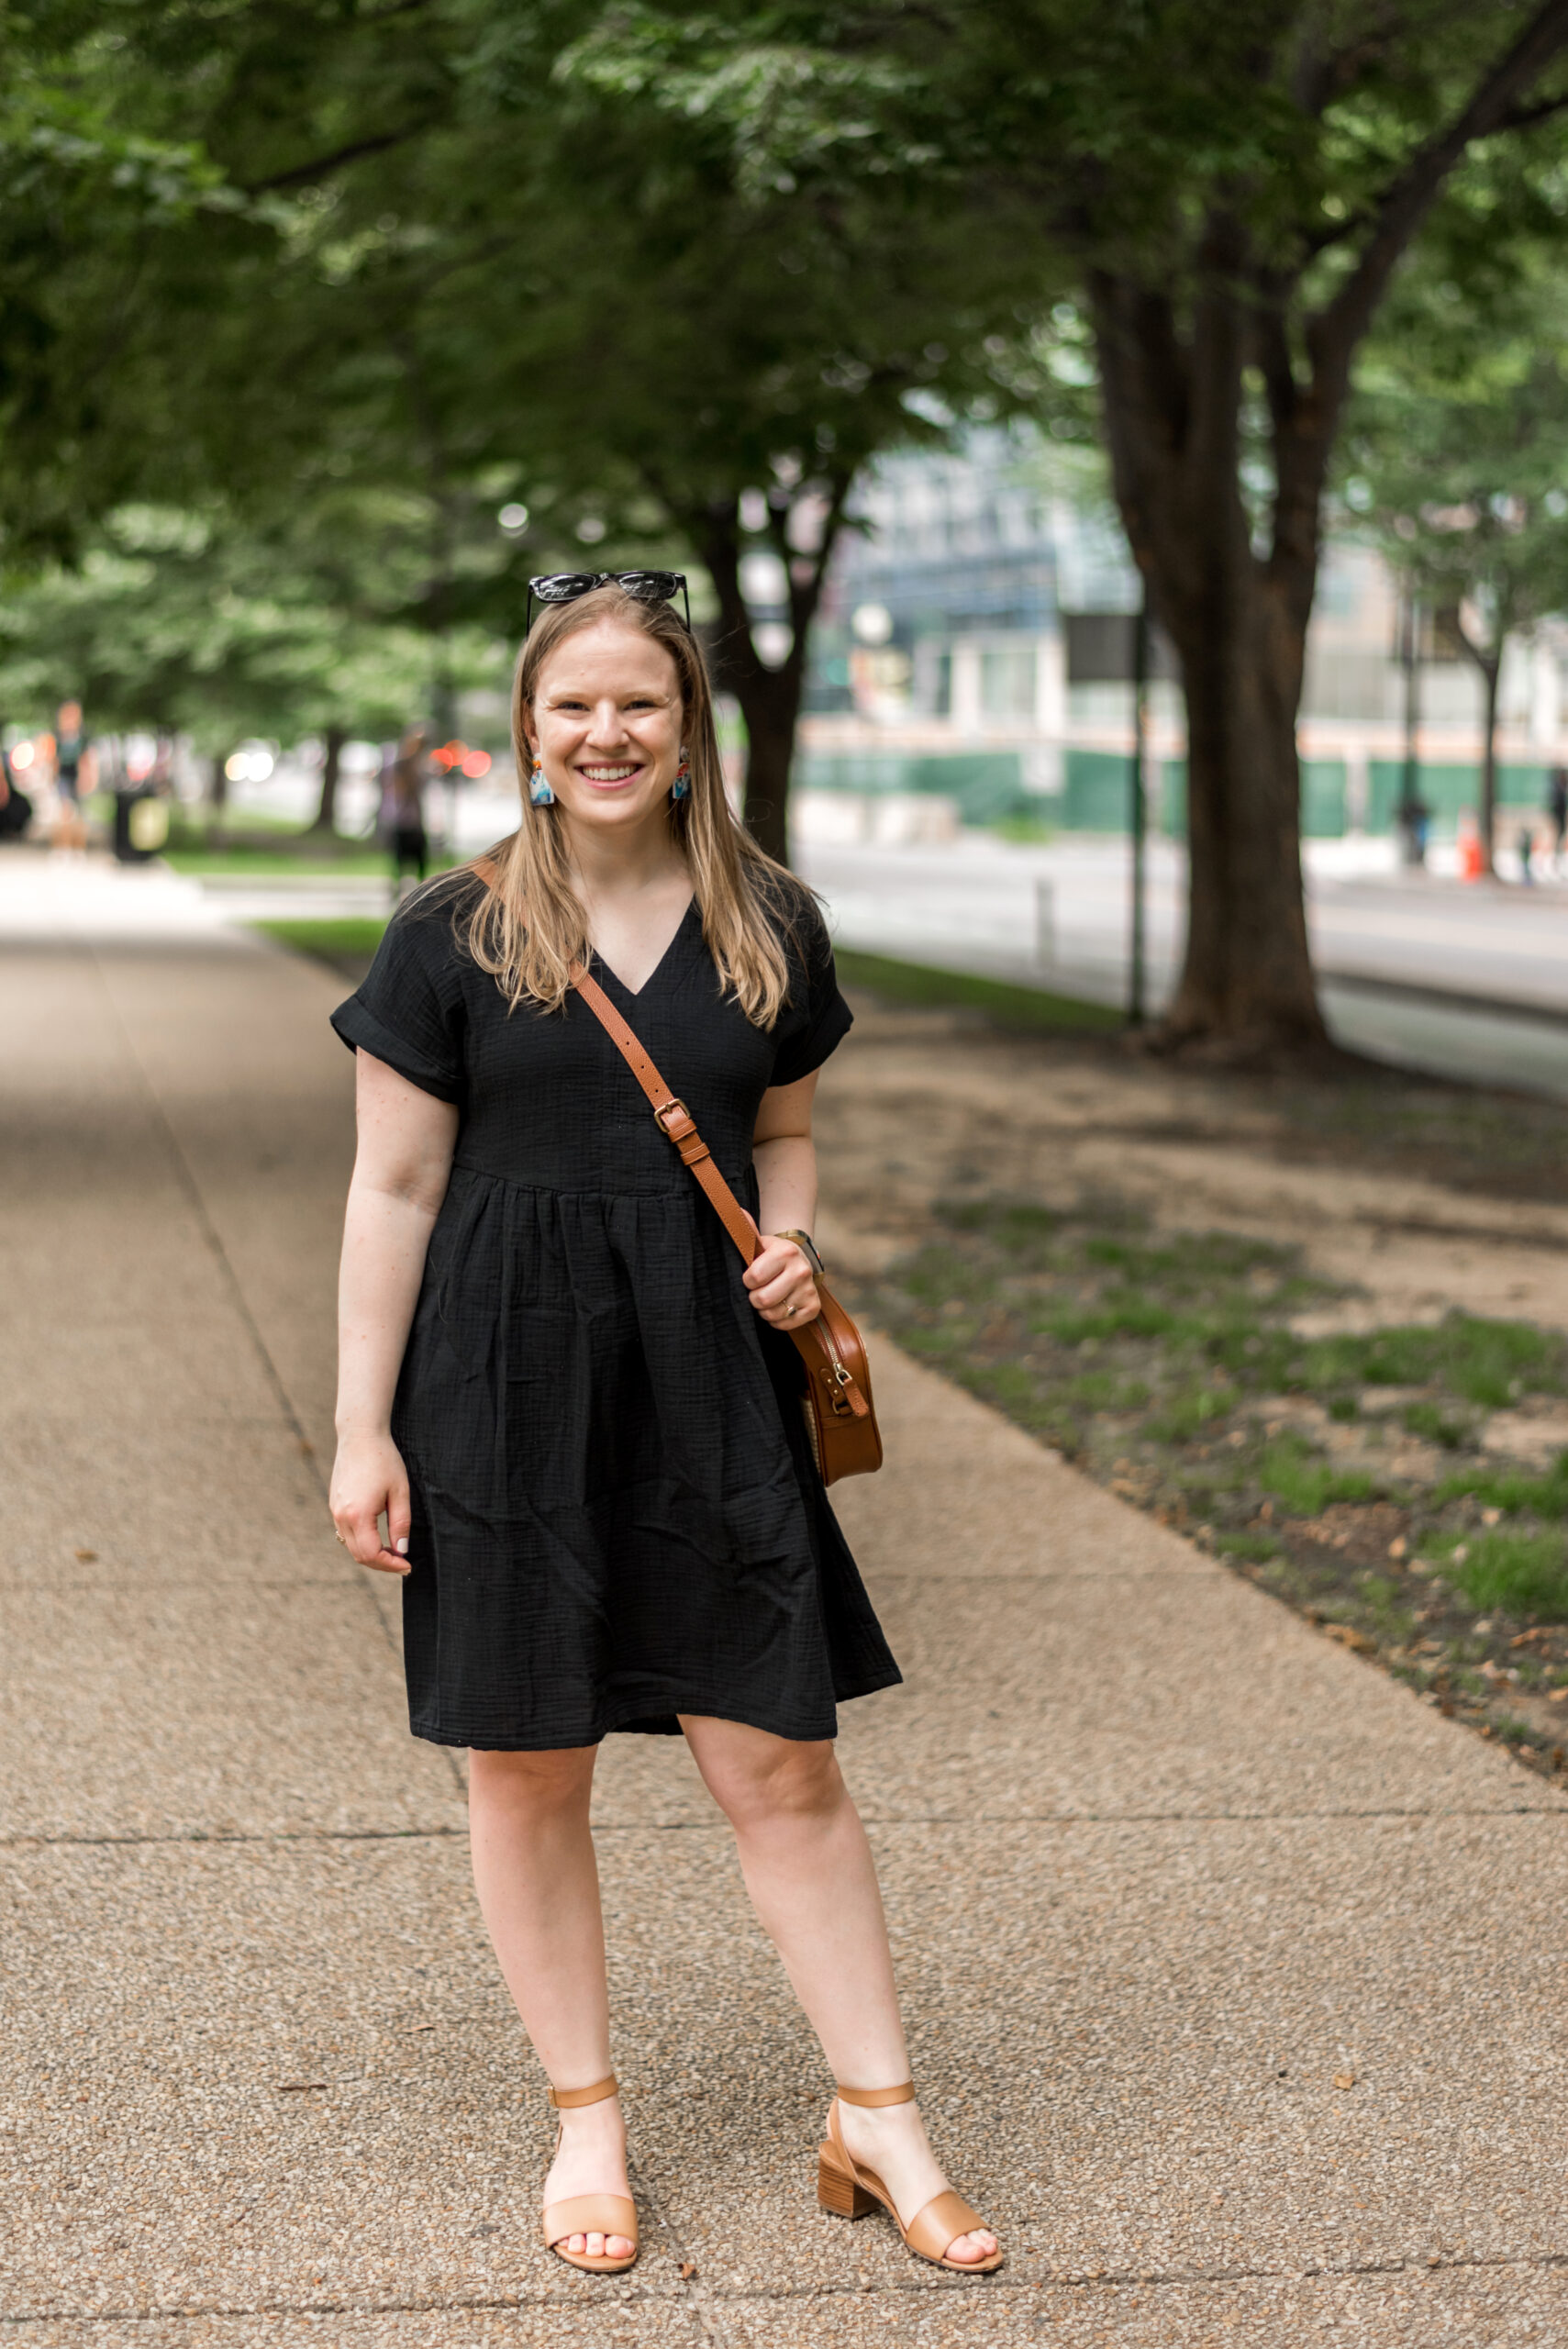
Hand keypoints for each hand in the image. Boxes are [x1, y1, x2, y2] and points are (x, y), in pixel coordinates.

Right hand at [329, 1431, 412, 1573]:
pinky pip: (346, 1533)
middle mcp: (341, 1516)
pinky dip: (362, 1542)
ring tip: (393, 1552)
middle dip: (382, 1564)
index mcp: (358, 1515)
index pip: (371, 1554)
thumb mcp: (400, 1492)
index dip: (390, 1564)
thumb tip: (402, 1551)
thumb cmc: (384, 1460)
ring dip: (371, 1554)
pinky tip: (378, 1537)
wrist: (360, 1436)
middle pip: (359, 1555)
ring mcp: (335, 1511)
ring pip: (351, 1546)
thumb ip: (401, 1524)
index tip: (407, 1565)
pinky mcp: (334, 1506)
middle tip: (403, 1563)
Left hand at [741, 1224, 820, 1328]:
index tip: (751, 1276)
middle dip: (754, 1297)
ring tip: (769, 1296)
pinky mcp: (813, 1308)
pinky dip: (777, 1320)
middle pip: (762, 1300)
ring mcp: (809, 1290)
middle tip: (758, 1289)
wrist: (797, 1263)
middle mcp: (802, 1271)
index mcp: (786, 1252)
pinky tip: (779, 1306)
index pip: (753, 1278)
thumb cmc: (771, 1256)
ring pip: (772, 1314)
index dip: (747, 1280)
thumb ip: (747, 1230)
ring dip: (764, 1310)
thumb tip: (736, 1211)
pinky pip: (784, 1325)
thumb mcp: (759, 1243)